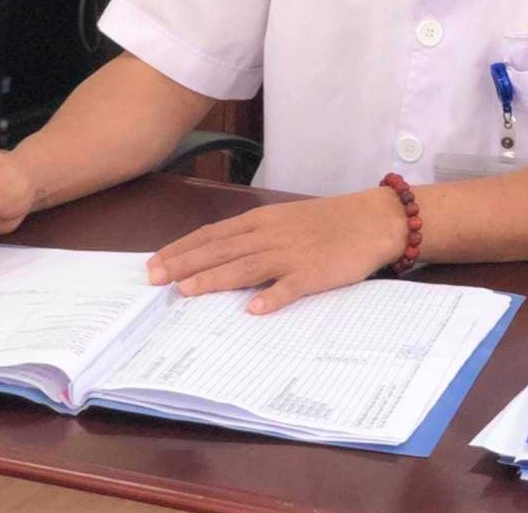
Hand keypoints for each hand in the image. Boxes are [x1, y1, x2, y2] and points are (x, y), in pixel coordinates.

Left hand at [146, 189, 408, 314]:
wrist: (373, 219)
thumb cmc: (327, 222)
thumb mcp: (285, 221)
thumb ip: (254, 237)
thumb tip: (218, 256)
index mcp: (262, 221)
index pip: (213, 235)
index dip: (182, 249)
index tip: (154, 263)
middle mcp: (271, 235)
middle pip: (221, 250)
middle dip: (185, 264)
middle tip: (153, 280)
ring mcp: (292, 254)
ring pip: (246, 266)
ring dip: (216, 278)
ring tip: (187, 291)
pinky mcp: (315, 273)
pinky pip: (291, 287)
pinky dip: (272, 297)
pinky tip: (254, 309)